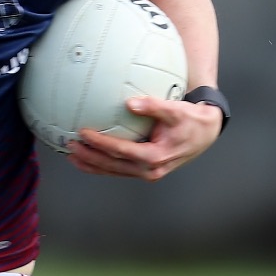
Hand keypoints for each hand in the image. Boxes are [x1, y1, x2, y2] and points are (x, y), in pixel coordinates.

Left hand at [65, 95, 219, 180]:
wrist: (205, 133)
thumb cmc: (191, 120)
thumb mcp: (176, 110)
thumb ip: (154, 106)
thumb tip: (130, 103)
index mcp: (156, 157)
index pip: (121, 151)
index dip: (101, 143)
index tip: (83, 133)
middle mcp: (150, 169)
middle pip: (112, 165)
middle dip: (89, 157)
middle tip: (70, 146)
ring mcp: (147, 172)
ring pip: (113, 171)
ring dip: (91, 165)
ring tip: (71, 155)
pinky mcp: (144, 170)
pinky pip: (118, 169)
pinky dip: (102, 165)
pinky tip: (87, 157)